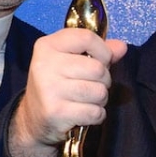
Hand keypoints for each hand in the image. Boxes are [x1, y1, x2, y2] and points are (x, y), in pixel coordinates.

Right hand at [8, 28, 126, 156]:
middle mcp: (45, 64)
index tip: (101, 61)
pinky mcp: (56, 112)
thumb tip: (122, 47)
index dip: (103, 51)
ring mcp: (49, 88)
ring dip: (100, 99)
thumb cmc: (58, 86)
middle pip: (98, 69)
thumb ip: (98, 53)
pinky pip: (95, 112)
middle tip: (91, 86)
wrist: (34, 118)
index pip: (87, 38)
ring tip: (86, 100)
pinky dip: (96, 115)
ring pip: (100, 92)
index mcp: (48, 45)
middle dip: (104, 81)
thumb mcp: (72, 62)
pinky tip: (83, 113)